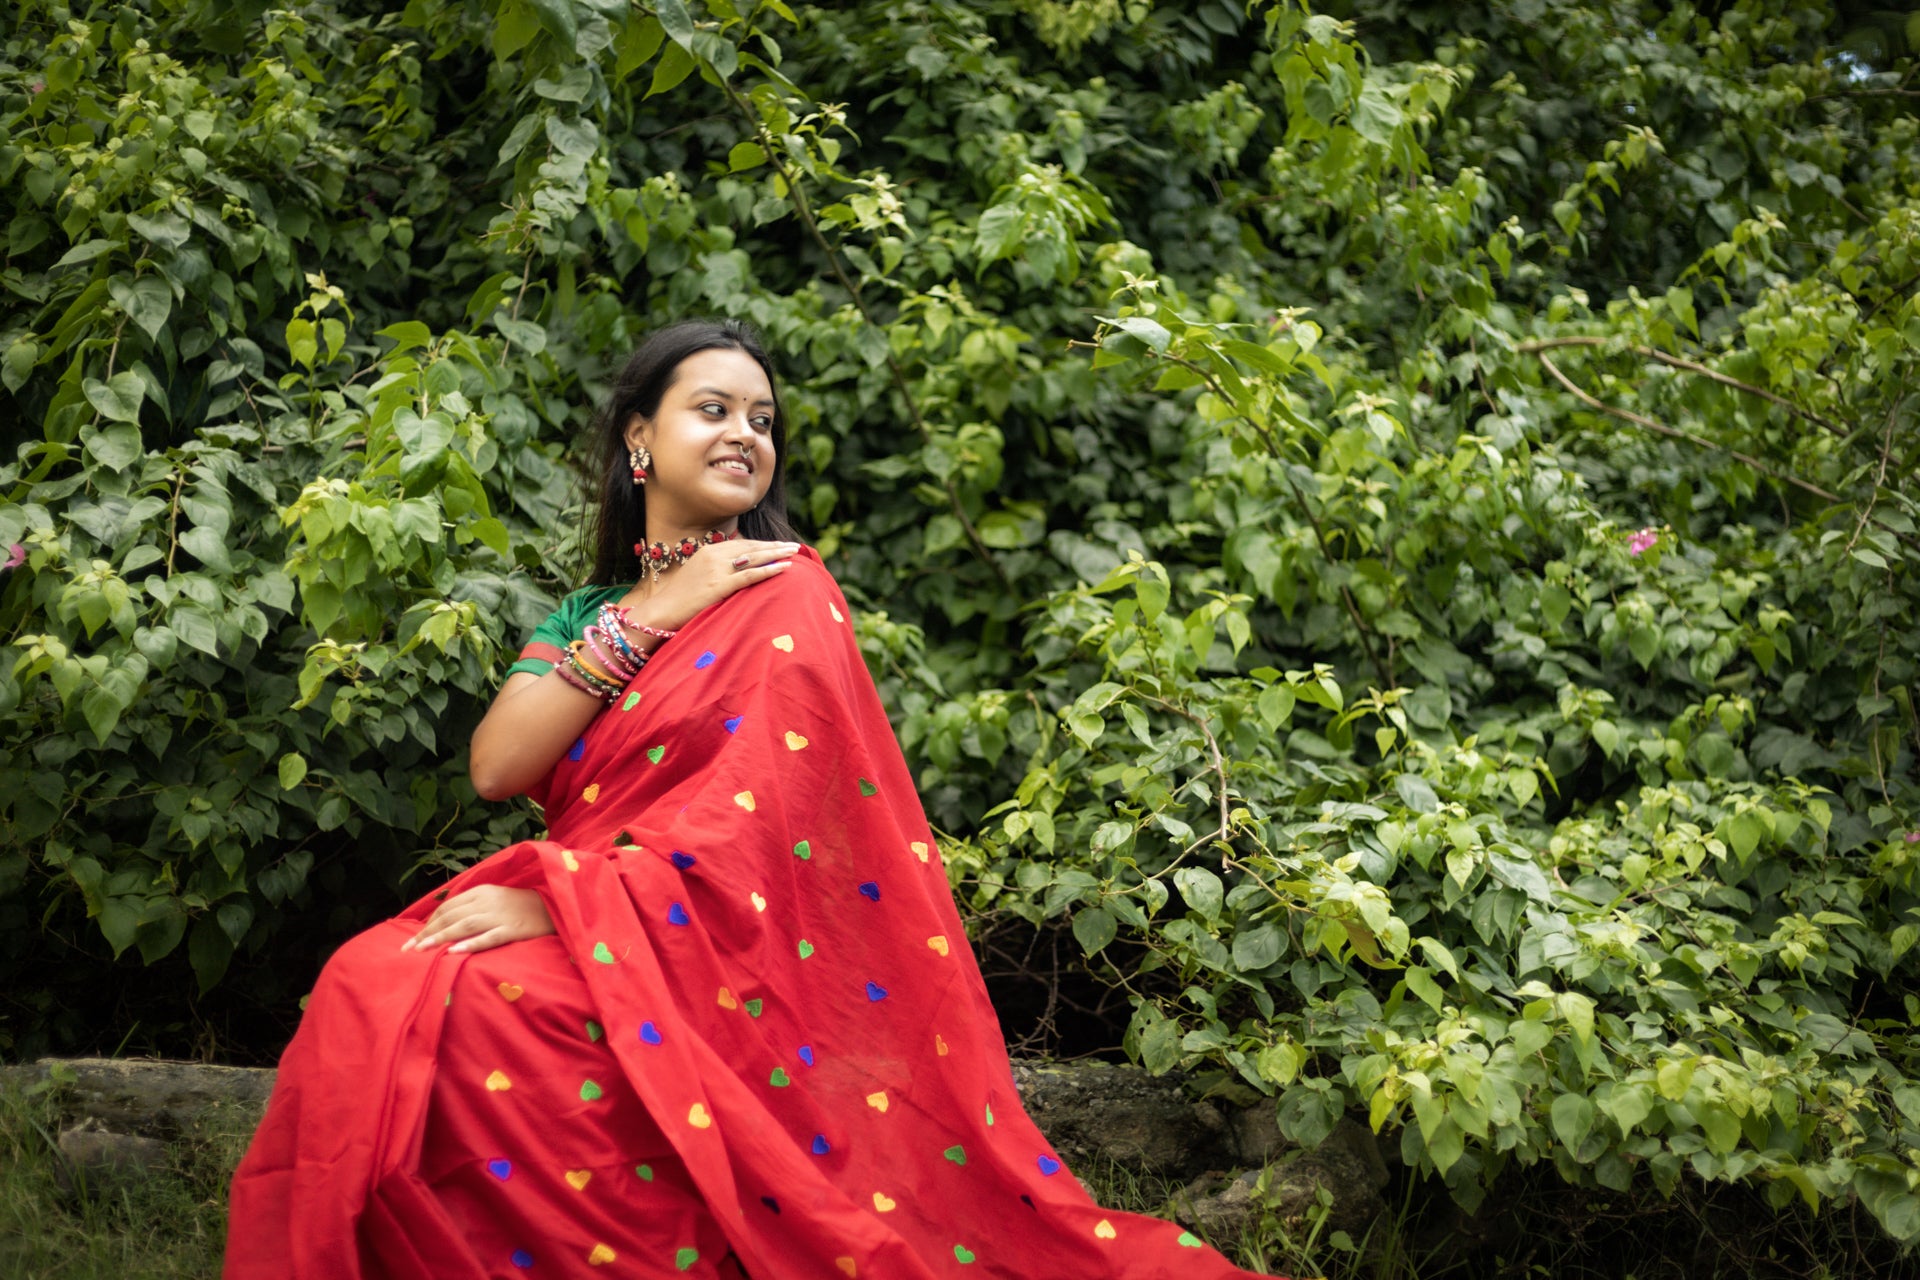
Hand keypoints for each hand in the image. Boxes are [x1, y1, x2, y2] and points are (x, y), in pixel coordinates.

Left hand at [401, 885, 554, 954]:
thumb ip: (473, 906)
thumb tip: (446, 920)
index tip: (414, 937)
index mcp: (481, 891)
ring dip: (441, 938)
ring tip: (422, 951)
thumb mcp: (496, 898)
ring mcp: (500, 915)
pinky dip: (470, 944)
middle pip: (451, 916)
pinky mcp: (513, 929)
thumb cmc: (523, 904)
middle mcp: (487, 901)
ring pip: (464, 926)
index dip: (429, 922)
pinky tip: (455, 952)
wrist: (555, 904)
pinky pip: (489, 937)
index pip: (447, 907)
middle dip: (427, 933)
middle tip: (408, 949)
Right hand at [622, 539, 798, 634]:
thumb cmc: (680, 599)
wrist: (661, 611)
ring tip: (795, 553)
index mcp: (709, 551)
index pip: (742, 544)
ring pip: (754, 557)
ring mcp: (716, 569)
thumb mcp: (698, 576)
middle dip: (774, 546)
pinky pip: (750, 575)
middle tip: (794, 545)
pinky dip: (769, 570)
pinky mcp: (719, 585)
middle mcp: (713, 555)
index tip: (779, 545)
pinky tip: (785, 568)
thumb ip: (717, 570)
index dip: (763, 544)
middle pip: (751, 547)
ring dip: (777, 554)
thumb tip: (737, 570)